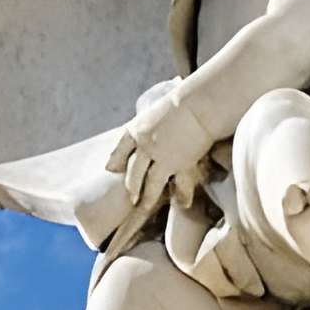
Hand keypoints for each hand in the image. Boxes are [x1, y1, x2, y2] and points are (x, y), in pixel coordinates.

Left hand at [107, 85, 217, 208]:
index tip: (111, 169)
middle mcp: (144, 146)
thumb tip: (143, 130)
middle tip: (130, 197)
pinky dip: (179, 195)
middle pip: (133, 171)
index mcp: (137, 129)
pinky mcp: (177, 164)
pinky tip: (180, 203)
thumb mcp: (156, 111)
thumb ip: (148, 124)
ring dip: (146, 197)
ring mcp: (160, 157)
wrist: (198, 106)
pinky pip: (175, 185)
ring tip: (143, 206)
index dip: (116, 161)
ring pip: (149, 183)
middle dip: (131, 185)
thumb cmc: (182, 103)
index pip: (121, 149)